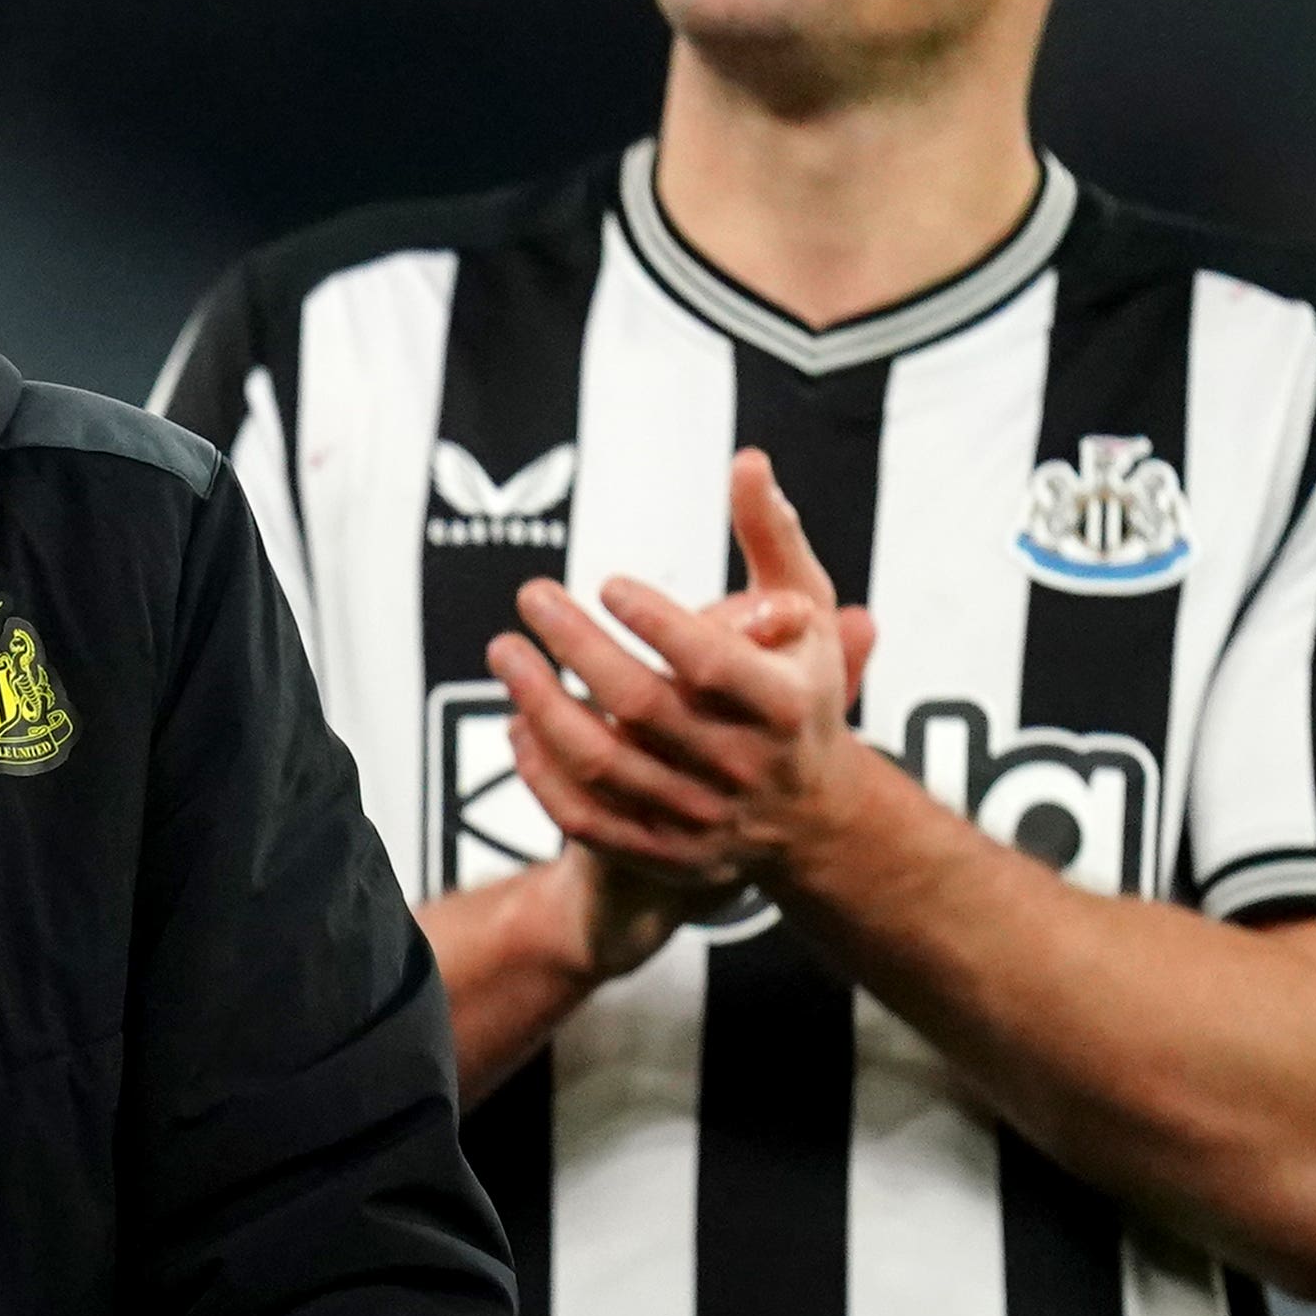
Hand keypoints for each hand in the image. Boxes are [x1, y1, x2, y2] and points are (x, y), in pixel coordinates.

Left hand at [489, 448, 879, 897]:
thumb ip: (772, 537)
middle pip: (643, 707)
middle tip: (532, 596)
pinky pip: (586, 819)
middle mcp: (745, 767)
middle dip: (577, 647)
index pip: (712, 663)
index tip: (607, 583)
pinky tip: (518, 724)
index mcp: (785, 704)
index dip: (657, 622)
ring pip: (601, 764)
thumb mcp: (807, 611)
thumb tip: (746, 461)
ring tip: (505, 651)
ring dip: (540, 704)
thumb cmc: (798, 688)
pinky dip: (542, 774)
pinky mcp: (663, 854)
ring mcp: (701, 818)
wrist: (809, 815)